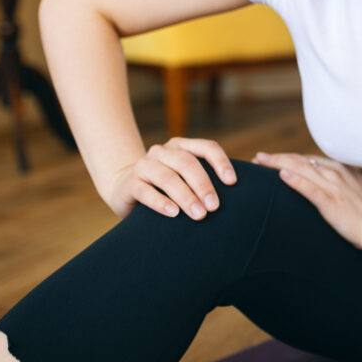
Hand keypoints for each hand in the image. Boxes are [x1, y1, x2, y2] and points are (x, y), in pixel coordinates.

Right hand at [105, 138, 236, 218]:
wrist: (125, 190)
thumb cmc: (167, 188)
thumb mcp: (186, 178)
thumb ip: (206, 179)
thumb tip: (236, 192)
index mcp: (181, 146)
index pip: (206, 147)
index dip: (221, 162)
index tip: (233, 182)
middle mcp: (162, 152)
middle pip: (187, 162)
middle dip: (203, 185)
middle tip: (214, 207)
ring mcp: (144, 166)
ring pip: (167, 177)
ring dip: (185, 196)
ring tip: (199, 214)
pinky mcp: (130, 184)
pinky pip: (146, 191)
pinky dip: (161, 202)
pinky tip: (174, 213)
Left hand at [251, 152, 361, 248]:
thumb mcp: (356, 186)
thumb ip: (341, 180)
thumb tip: (329, 178)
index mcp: (339, 168)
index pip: (307, 158)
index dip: (287, 157)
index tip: (271, 159)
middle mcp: (334, 172)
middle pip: (299, 160)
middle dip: (276, 158)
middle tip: (258, 158)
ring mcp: (332, 186)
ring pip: (300, 168)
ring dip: (278, 163)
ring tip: (261, 162)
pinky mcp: (330, 202)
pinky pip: (309, 188)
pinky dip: (295, 180)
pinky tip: (282, 175)